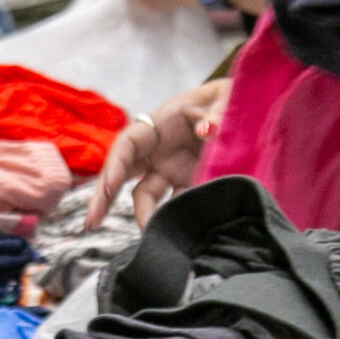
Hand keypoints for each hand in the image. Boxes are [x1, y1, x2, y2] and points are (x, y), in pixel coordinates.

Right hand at [88, 78, 230, 228]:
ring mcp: (172, 170)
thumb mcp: (224, 98)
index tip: (109, 188)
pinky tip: (170, 240)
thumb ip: (218, 112)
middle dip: (104, 197)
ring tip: (145, 240)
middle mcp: (159, 150)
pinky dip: (171, 221)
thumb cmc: (226, 98)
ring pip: (145, 196)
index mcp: (160, 124)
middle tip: (91, 222)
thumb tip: (208, 129)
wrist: (247, 111)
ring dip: (141, 216)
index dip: (115, 165)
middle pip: (123, 173)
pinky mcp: (188, 185)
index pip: (128, 144)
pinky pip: (175, 204)